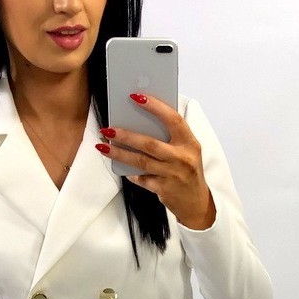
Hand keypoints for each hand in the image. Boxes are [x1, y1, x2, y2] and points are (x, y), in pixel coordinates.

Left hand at [96, 93, 216, 229]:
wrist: (196, 202)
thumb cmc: (188, 171)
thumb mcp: (187, 151)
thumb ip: (171, 137)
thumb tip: (141, 122)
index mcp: (190, 143)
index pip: (173, 120)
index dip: (155, 107)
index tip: (136, 97)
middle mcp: (182, 158)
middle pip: (150, 144)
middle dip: (126, 135)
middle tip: (107, 129)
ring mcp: (172, 175)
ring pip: (141, 162)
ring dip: (120, 153)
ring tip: (103, 146)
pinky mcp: (163, 189)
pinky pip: (141, 179)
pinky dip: (130, 173)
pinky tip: (120, 166)